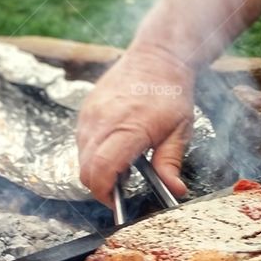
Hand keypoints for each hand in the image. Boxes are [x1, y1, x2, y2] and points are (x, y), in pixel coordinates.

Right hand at [76, 49, 194, 205]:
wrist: (156, 57)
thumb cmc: (170, 93)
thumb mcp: (180, 130)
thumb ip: (171, 162)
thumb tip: (174, 191)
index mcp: (129, 127)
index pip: (102, 169)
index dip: (105, 193)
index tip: (117, 203)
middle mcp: (103, 120)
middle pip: (86, 170)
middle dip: (99, 187)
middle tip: (119, 192)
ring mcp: (90, 114)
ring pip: (81, 158)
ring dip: (95, 170)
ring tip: (120, 169)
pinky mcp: (85, 111)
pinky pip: (81, 143)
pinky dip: (92, 154)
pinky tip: (113, 151)